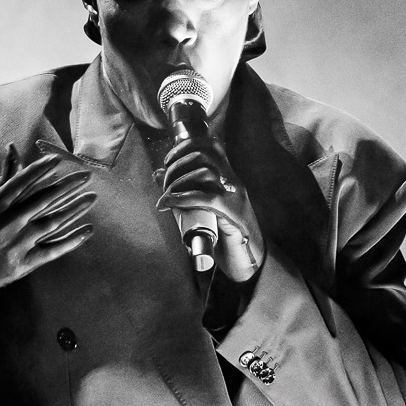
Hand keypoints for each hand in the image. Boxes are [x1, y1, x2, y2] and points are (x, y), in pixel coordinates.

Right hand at [0, 146, 96, 327]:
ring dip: (75, 209)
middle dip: (68, 186)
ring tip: (93, 197)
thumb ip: (3, 179)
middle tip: (87, 175)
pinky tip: (88, 230)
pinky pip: (53, 250)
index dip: (41, 169)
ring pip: (53, 222)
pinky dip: (72, 240)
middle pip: (44, 200)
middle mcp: (7, 224)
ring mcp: (17, 245)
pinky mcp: (23, 264)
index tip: (60, 160)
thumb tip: (14, 149)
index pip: (22, 182)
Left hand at [155, 134, 263, 282]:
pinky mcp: (231, 213)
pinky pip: (204, 198)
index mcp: (228, 177)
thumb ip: (184, 190)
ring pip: (204, 173)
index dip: (187, 145)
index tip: (169, 159)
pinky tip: (168, 203)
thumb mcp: (202, 208)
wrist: (248, 260)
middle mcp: (233, 182)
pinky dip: (182, 198)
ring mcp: (234, 196)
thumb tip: (158, 173)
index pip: (211, 146)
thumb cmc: (224, 235)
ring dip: (177, 182)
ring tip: (166, 197)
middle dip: (177, 165)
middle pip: (203, 155)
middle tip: (164, 183)